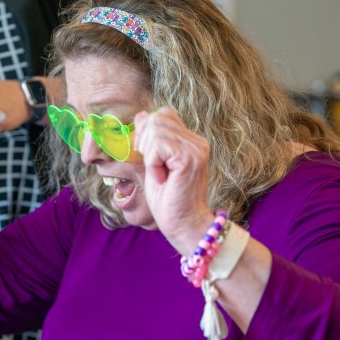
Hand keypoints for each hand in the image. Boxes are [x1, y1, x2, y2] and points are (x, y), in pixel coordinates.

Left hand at [134, 107, 213, 253]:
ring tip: (160, 174)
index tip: (146, 155)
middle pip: (158, 118)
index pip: (163, 114)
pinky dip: (152, 163)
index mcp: (191, 141)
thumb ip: (150, 141)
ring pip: (155, 129)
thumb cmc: (168, 200)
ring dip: (149, 155)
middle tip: (152, 167)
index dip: (147, 130)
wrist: (183, 225)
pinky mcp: (190, 158)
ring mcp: (196, 149)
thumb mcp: (153, 164)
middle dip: (144, 141)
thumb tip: (142, 115)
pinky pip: (157, 146)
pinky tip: (162, 178)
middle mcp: (197, 142)